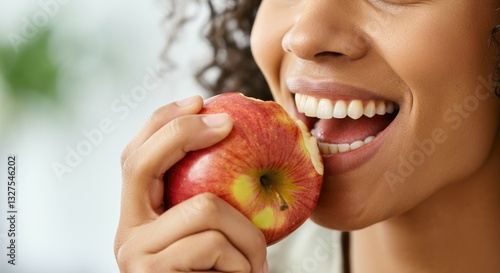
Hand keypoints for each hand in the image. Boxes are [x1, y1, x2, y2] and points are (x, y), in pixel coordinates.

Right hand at [114, 95, 267, 272]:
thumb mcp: (215, 235)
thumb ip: (210, 199)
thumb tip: (238, 144)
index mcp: (138, 216)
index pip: (134, 156)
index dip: (164, 121)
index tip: (200, 100)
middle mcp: (125, 232)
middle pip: (140, 161)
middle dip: (186, 131)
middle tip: (229, 124)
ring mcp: (134, 255)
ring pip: (204, 207)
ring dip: (249, 234)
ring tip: (258, 262)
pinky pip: (214, 243)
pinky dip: (244, 259)